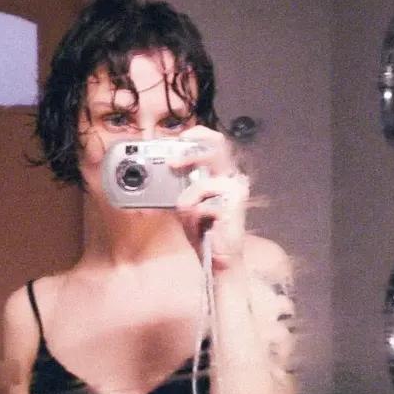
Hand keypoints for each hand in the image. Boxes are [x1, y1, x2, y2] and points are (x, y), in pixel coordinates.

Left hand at [172, 126, 249, 271]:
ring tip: (191, 218)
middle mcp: (233, 177)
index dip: (197, 135)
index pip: (215, 141)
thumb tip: (157, 169)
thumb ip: (178, 185)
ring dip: (188, 203)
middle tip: (171, 162)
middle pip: (217, 147)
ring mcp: (236, 190)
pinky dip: (194, 218)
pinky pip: (201, 205)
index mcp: (222, 173)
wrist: (218, 258)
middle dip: (190, 153)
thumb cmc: (204, 230)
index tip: (178, 139)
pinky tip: (203, 227)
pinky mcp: (234, 205)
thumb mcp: (185, 202)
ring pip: (201, 184)